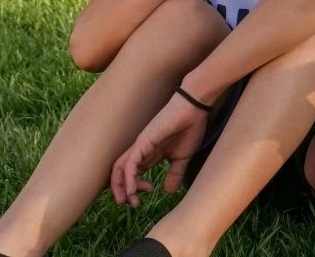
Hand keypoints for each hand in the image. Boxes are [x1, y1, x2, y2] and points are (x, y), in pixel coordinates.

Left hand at [110, 92, 210, 207]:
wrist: (194, 110)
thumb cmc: (190, 129)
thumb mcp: (183, 157)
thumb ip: (174, 173)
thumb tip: (169, 191)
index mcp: (149, 154)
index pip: (133, 173)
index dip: (136, 187)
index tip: (149, 193)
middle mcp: (140, 151)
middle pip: (121, 173)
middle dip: (122, 191)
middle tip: (131, 205)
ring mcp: (139, 146)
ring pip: (120, 169)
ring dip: (120, 187)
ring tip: (127, 200)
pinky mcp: (142, 143)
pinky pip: (129, 163)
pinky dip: (128, 178)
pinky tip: (131, 190)